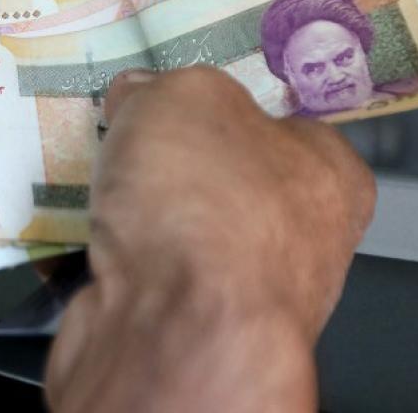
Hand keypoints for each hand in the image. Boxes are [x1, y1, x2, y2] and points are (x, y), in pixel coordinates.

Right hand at [44, 66, 375, 412]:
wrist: (172, 332)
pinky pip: (138, 269)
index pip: (287, 122)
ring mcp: (241, 292)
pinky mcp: (183, 328)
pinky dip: (107, 249)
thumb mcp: (187, 95)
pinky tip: (86, 230)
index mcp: (331, 175)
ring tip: (99, 179)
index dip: (227, 97)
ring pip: (175, 224)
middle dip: (167, 151)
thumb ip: (167, 85)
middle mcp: (301, 240)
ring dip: (131, 201)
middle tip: (126, 128)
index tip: (180, 85)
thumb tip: (142, 93)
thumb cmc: (209, 205)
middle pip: (222, 172)